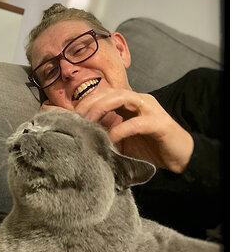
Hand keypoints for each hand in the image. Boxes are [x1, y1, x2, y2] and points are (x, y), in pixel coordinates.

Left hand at [74, 88, 193, 172]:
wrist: (180, 158)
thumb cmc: (151, 149)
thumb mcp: (122, 142)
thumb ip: (105, 136)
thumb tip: (81, 138)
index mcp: (129, 103)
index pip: (104, 94)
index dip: (86, 102)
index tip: (70, 116)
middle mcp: (139, 101)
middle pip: (110, 92)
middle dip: (90, 103)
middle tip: (75, 119)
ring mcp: (150, 109)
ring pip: (123, 97)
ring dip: (102, 108)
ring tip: (88, 123)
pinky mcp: (160, 124)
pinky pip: (137, 122)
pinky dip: (121, 129)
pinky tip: (110, 138)